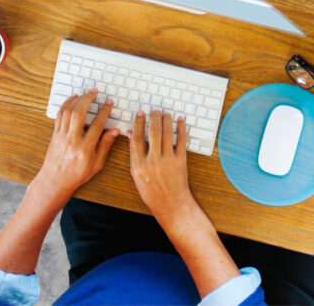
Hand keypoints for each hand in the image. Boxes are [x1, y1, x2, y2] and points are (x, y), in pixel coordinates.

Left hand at [32, 89, 119, 203]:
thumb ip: (105, 145)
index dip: (104, 111)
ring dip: (77, 100)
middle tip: (95, 92)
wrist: (54, 181)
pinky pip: (59, 116)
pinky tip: (72, 100)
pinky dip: (66, 105)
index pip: (97, 125)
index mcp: (85, 149)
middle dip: (88, 100)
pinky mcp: (55, 135)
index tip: (109, 103)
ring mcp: (61, 137)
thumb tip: (115, 130)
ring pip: (67, 112)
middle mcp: (72, 141)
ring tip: (85, 94)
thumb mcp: (97, 163)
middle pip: (78, 114)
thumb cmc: (77, 174)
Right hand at [129, 109, 198, 224]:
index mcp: (138, 165)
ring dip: (166, 120)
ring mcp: (168, 160)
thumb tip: (131, 134)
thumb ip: (134, 154)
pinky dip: (181, 128)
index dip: (139, 123)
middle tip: (155, 110)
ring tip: (165, 113)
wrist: (170, 203)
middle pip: (153, 132)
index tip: (140, 114)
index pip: (137, 138)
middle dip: (154, 118)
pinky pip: (181, 140)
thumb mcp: (137, 174)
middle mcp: (152, 161)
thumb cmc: (151, 191)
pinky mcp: (181, 161)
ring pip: (167, 133)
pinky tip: (180, 121)